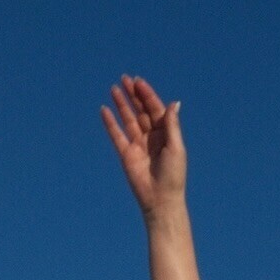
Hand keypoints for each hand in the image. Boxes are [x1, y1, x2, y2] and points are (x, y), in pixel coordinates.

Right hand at [101, 74, 185, 217]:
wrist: (160, 199)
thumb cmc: (173, 176)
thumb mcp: (176, 147)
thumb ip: (172, 125)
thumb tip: (174, 102)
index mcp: (166, 134)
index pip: (155, 109)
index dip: (147, 95)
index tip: (139, 82)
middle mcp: (152, 137)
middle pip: (141, 111)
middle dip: (134, 95)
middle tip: (125, 79)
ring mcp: (138, 145)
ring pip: (129, 119)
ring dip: (122, 104)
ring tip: (114, 88)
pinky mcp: (126, 154)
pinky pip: (116, 135)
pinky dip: (110, 123)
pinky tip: (104, 110)